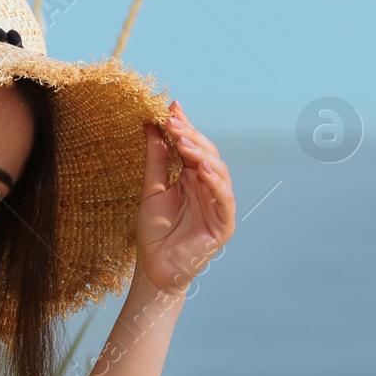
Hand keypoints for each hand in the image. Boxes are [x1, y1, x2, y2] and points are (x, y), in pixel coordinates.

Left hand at [136, 100, 234, 294]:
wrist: (154, 269)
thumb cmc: (154, 233)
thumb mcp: (152, 189)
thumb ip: (156, 158)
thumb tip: (151, 124)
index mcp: (192, 178)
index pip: (192, 147)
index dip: (184, 127)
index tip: (171, 106)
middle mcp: (208, 188)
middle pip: (207, 154)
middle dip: (191, 136)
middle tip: (174, 121)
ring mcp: (218, 205)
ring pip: (219, 172)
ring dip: (203, 155)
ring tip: (185, 142)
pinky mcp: (223, 224)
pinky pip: (224, 199)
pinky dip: (216, 183)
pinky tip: (205, 169)